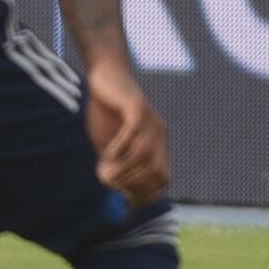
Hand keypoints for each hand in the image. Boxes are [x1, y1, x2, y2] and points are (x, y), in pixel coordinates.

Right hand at [82, 59, 169, 204]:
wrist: (105, 76)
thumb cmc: (106, 110)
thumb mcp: (110, 141)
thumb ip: (115, 161)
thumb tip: (113, 185)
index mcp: (158, 144)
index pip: (163, 178)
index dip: (145, 190)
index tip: (122, 191)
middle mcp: (159, 134)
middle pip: (157, 171)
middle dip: (133, 182)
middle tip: (112, 182)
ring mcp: (150, 121)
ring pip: (144, 154)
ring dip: (125, 167)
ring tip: (107, 171)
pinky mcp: (136, 107)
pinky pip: (132, 133)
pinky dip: (119, 147)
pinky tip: (106, 153)